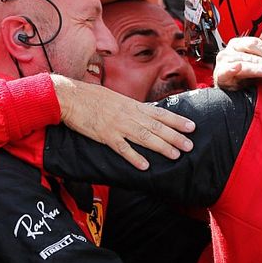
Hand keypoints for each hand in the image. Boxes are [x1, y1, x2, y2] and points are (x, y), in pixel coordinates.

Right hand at [52, 75, 195, 169]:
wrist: (70, 97)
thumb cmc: (92, 97)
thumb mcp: (116, 99)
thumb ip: (132, 108)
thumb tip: (146, 114)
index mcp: (132, 105)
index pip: (160, 113)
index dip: (177, 120)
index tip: (191, 126)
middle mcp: (129, 115)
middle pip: (156, 126)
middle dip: (175, 136)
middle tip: (190, 145)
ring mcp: (118, 126)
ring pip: (144, 137)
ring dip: (161, 147)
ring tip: (175, 154)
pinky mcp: (105, 136)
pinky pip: (122, 149)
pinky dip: (134, 157)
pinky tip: (145, 165)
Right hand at [213, 23, 261, 90]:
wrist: (232, 88)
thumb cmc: (244, 71)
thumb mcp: (259, 57)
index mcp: (239, 44)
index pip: (254, 43)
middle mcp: (230, 51)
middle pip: (250, 55)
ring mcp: (224, 63)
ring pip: (242, 64)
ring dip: (257, 69)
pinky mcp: (220, 75)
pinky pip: (224, 72)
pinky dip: (231, 69)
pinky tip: (237, 67)